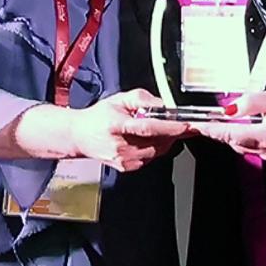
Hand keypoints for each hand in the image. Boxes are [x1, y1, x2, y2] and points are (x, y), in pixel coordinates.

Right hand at [71, 89, 190, 171]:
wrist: (80, 136)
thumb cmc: (98, 117)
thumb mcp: (118, 99)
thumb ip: (141, 98)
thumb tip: (163, 104)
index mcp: (116, 125)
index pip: (148, 127)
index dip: (169, 127)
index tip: (185, 125)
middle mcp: (120, 145)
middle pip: (157, 141)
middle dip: (171, 132)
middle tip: (175, 123)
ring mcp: (124, 159)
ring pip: (157, 151)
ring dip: (163, 140)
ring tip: (152, 129)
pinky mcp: (127, 167)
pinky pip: (150, 158)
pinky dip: (154, 148)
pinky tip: (144, 140)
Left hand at [191, 87, 265, 161]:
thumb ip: (250, 103)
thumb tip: (229, 109)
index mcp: (263, 136)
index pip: (227, 134)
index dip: (209, 129)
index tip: (194, 126)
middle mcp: (265, 149)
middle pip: (232, 141)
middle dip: (218, 132)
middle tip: (204, 121)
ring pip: (242, 145)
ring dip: (231, 134)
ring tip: (222, 121)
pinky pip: (253, 146)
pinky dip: (244, 137)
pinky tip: (244, 126)